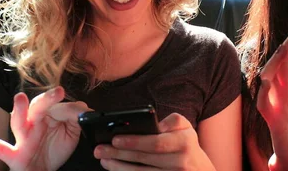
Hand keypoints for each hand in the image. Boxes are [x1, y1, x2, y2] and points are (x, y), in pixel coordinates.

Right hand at [0, 86, 91, 170]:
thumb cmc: (54, 148)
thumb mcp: (71, 132)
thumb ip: (75, 119)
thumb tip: (82, 107)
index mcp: (47, 116)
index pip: (58, 107)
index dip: (70, 109)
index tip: (82, 111)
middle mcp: (34, 124)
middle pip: (38, 108)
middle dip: (46, 99)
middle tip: (58, 92)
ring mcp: (23, 139)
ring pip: (19, 122)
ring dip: (19, 111)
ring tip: (19, 99)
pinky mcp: (15, 155)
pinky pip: (2, 150)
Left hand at [94, 113, 214, 170]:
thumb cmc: (187, 145)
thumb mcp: (186, 127)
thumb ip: (172, 120)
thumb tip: (154, 124)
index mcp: (184, 142)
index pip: (156, 142)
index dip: (134, 141)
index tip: (115, 139)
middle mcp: (180, 161)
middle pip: (144, 159)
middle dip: (119, 154)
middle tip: (100, 149)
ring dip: (118, 167)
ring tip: (104, 160)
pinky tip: (116, 169)